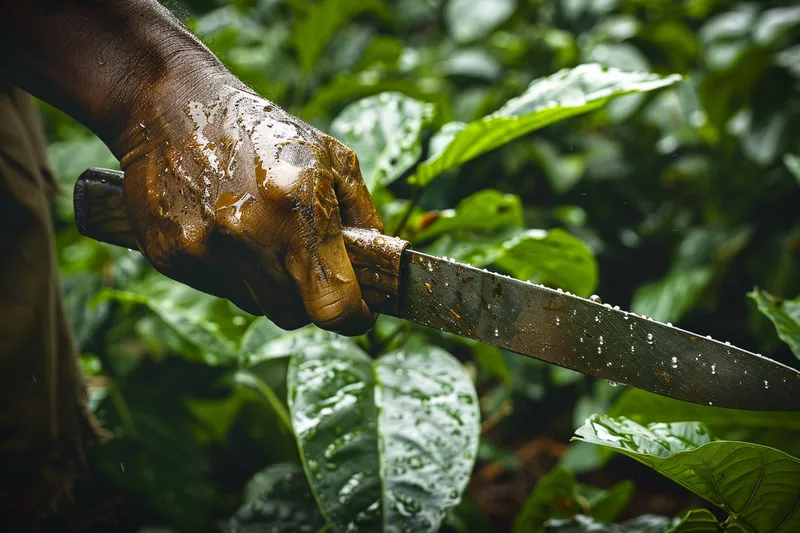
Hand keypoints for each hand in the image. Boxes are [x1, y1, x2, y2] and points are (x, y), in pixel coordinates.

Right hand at [118, 80, 382, 334]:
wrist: (169, 104)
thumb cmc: (262, 131)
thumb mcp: (330, 157)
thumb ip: (363, 216)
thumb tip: (381, 266)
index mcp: (298, 207)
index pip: (334, 306)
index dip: (354, 318)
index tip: (360, 313)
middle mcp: (250, 233)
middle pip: (293, 315)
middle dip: (308, 300)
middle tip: (307, 268)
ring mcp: (204, 248)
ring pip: (254, 305)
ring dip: (268, 285)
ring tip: (260, 236)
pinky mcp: (170, 256)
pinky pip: (217, 288)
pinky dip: (229, 271)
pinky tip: (223, 230)